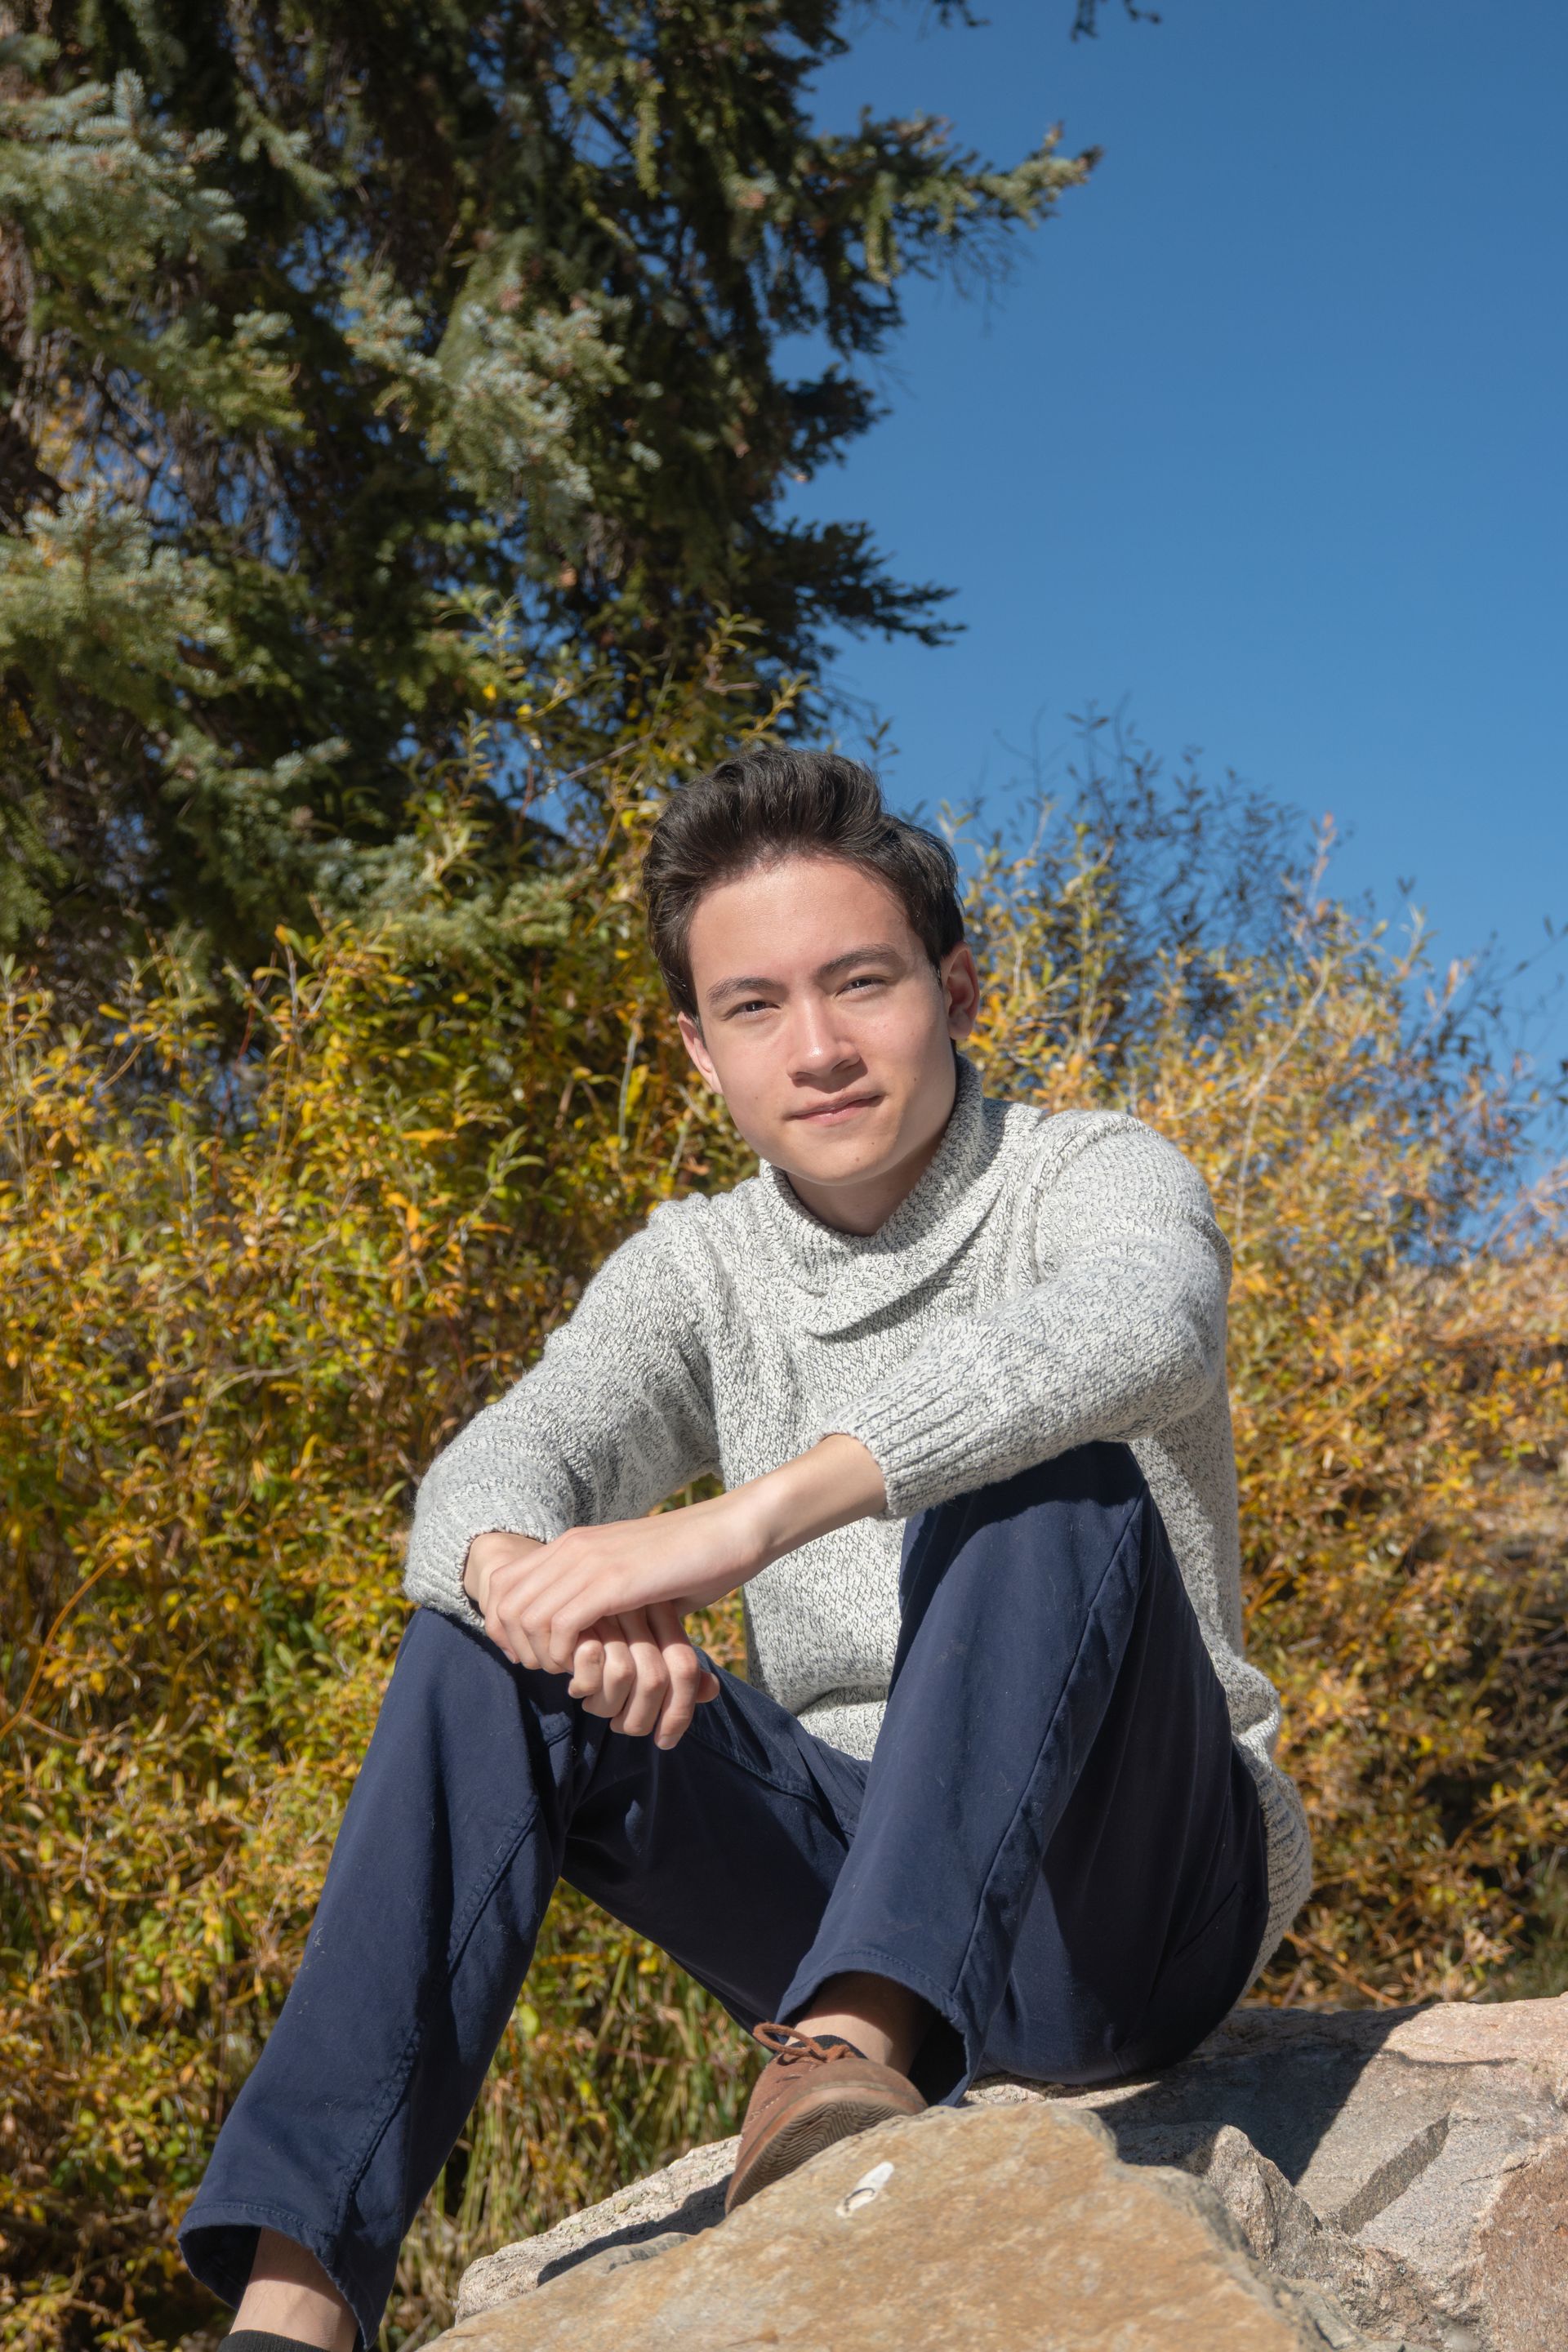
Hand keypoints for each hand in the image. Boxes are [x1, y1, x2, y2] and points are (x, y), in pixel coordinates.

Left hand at [463, 1536, 719, 1747]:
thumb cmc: (692, 1560)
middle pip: (504, 1602)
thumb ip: (603, 1598)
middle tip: (549, 1670)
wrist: (733, 1530)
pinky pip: (561, 1625)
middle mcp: (572, 1547)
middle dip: (517, 1645)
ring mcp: (590, 1561)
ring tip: (569, 1671)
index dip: (505, 1626)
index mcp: (573, 1543)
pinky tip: (589, 1664)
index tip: (533, 1655)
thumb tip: (588, 1635)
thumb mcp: (633, 1576)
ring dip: (541, 1654)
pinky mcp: (613, 1581)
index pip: (503, 1584)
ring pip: (526, 1616)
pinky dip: (566, 1654)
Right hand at [567, 1607, 720, 1747]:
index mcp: (663, 1614)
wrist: (551, 1607)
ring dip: (607, 1706)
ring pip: (622, 1675)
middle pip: (655, 1679)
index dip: (679, 1712)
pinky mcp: (575, 1614)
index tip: (666, 1741)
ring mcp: (607, 1610)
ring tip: (594, 1706)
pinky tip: (576, 1690)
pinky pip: (589, 1663)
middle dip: (639, 1719)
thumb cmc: (602, 1640)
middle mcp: (640, 1608)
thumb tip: (712, 1689)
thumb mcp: (643, 1654)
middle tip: (620, 1726)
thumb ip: (676, 1672)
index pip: (685, 1669)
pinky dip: (583, 1688)